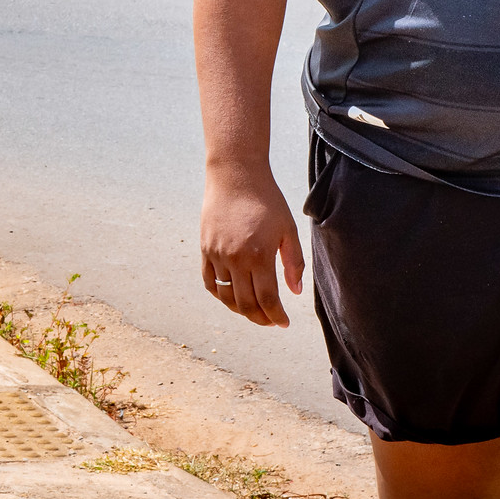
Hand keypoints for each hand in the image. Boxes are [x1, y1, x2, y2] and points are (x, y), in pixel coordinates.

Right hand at [199, 164, 304, 327]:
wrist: (235, 175)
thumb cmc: (267, 200)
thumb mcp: (288, 229)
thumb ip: (294, 262)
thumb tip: (294, 292)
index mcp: (259, 255)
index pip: (267, 300)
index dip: (277, 316)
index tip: (284, 323)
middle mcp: (235, 259)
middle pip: (246, 304)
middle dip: (260, 318)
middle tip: (271, 320)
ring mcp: (217, 255)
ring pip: (226, 297)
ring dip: (241, 310)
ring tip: (254, 311)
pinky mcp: (205, 249)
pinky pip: (210, 282)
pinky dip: (220, 296)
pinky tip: (232, 297)